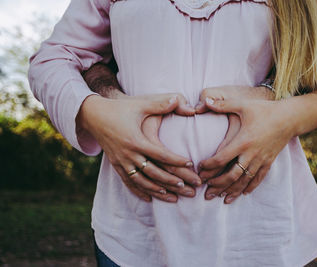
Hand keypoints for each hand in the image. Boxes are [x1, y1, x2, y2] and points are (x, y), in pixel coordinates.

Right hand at [77, 93, 199, 202]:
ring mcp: (121, 162)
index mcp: (136, 140)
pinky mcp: (115, 165)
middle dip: (173, 181)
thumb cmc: (120, 108)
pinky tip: (150, 199)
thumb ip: (160, 104)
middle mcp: (128, 154)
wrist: (93, 115)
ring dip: (158, 190)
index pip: (161, 155)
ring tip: (174, 197)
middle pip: (154, 173)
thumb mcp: (140, 105)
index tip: (191, 164)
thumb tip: (180, 100)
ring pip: (141, 182)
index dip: (176, 160)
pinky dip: (139, 191)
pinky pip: (128, 182)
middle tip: (190, 188)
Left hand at [197, 89, 294, 203]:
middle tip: (206, 192)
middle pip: (232, 175)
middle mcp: (251, 154)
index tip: (200, 169)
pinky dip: (249, 187)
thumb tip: (205, 100)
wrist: (290, 118)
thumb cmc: (265, 110)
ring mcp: (261, 160)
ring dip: (232, 191)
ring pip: (244, 181)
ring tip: (221, 198)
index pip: (222, 158)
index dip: (209, 166)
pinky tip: (242, 194)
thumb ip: (223, 105)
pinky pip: (258, 178)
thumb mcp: (243, 105)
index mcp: (243, 141)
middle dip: (218, 185)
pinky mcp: (269, 162)